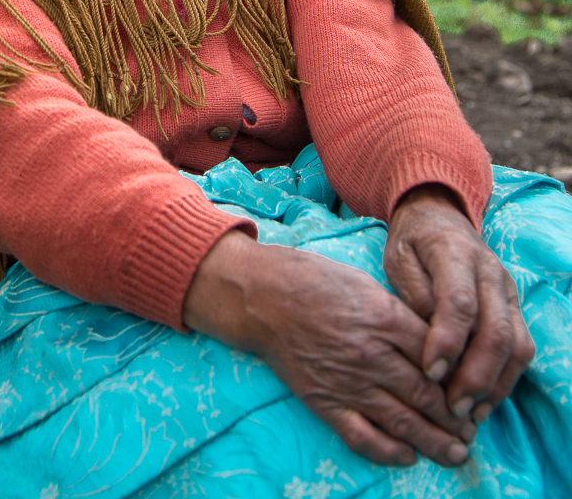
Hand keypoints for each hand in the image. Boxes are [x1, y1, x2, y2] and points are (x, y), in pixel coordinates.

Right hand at [182, 231, 476, 467]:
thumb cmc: (312, 279)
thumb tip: (431, 342)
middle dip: (455, 416)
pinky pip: (363, 435)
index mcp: (382, 317)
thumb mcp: (363, 282)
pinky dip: (388, 450)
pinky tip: (407, 455)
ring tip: (457, 451)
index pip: (436, 355)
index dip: (460, 376)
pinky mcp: (324, 401)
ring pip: (402, 421)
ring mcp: (347, 381)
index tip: (473, 387)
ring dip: (434, 440)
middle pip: (426, 394)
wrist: (262, 296)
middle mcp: (370, 353)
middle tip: (473, 428)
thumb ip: (398, 313)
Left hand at [384, 185, 534, 423]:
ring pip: (516, 345)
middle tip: (451, 406)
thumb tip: (428, 338)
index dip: (448, 342)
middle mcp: (490, 272)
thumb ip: (412, 294)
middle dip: (475, 376)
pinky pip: (521, 348)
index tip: (429, 372)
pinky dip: (505, 380)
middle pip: (496, 331)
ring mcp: (507, 291)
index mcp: (456, 253)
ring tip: (468, 413)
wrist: (438, 215)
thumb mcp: (398, 257)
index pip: (461, 303)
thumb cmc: (412, 241)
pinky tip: (482, 401)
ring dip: (495, 385)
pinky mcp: (514, 307)